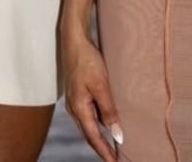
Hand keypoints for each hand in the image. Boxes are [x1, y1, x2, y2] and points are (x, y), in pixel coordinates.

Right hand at [61, 29, 124, 161]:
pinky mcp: (78, 94)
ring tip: (113, 146)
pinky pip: (88, 115)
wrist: (74, 42)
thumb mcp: (101, 85)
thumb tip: (117, 134)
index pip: (93, 137)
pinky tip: (106, 123)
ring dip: (99, 137)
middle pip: (89, 135)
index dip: (104, 151)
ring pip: (88, 126)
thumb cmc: (87, 61)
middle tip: (115, 159)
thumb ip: (109, 110)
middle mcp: (74, 108)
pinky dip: (97, 124)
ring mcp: (75, 102)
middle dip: (101, 148)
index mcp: (79, 108)